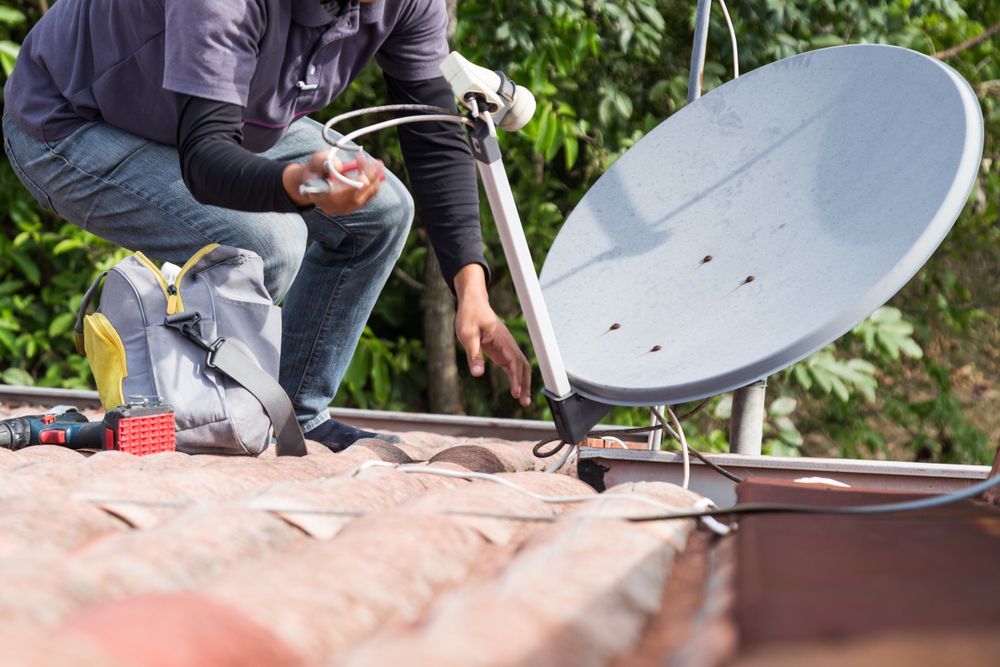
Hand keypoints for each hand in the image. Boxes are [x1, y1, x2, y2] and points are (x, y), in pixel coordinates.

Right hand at [283, 151, 383, 214]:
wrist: (314, 181)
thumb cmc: (315, 169)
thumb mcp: (316, 161)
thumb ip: (323, 161)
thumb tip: (340, 166)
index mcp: (323, 199)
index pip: (343, 194)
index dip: (355, 183)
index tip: (362, 168)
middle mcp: (337, 207)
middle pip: (359, 195)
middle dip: (370, 176)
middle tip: (378, 162)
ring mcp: (348, 208)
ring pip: (368, 194)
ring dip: (375, 177)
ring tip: (377, 163)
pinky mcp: (356, 205)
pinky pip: (370, 194)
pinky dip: (374, 181)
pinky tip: (374, 170)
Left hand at [453, 265, 532, 406]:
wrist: (472, 303)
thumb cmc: (469, 316)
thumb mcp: (467, 335)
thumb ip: (473, 354)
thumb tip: (477, 374)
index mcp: (502, 339)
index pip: (514, 361)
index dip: (516, 378)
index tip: (515, 392)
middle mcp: (508, 344)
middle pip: (523, 366)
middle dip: (525, 384)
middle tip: (524, 402)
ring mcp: (506, 348)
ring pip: (520, 367)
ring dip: (523, 383)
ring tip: (523, 401)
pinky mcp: (501, 351)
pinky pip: (512, 366)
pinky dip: (515, 379)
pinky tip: (516, 390)